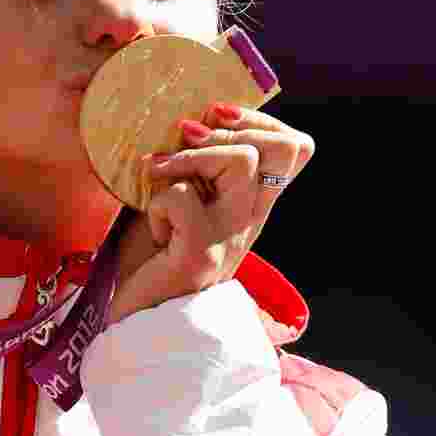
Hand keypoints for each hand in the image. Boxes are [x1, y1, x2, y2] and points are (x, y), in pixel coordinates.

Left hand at [106, 103, 315, 324]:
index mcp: (252, 205)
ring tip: (157, 173)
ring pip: (239, 160)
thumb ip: (195, 167)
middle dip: (228, 128)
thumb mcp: (180, 199)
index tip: (219, 114)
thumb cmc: (154, 256)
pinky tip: (155, 230)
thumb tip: (188, 115)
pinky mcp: (200, 254)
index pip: (296, 149)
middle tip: (186, 135)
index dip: (263, 120)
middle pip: (280, 147)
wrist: (139, 322)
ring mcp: (230, 238)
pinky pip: (181, 197)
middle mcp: (251, 221)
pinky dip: (155, 202)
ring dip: (188, 157)